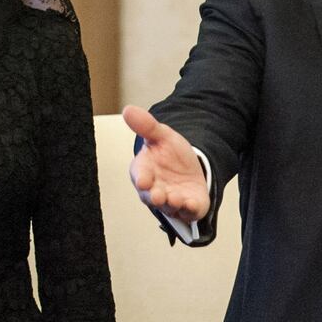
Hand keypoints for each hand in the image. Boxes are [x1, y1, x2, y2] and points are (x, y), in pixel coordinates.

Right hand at [122, 105, 209, 223]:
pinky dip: (189, 209)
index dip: (141, 179)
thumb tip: (128, 110)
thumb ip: (146, 126)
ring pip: (169, 206)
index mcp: (144, 172)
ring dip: (171, 203)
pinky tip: (192, 204)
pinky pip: (188, 212)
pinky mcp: (189, 207)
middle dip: (154, 197)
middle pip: (151, 197)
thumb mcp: (161, 136)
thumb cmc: (170, 154)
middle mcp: (155, 189)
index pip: (139, 176)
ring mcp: (171, 200)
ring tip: (175, 198)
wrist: (192, 165)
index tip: (143, 180)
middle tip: (157, 196)